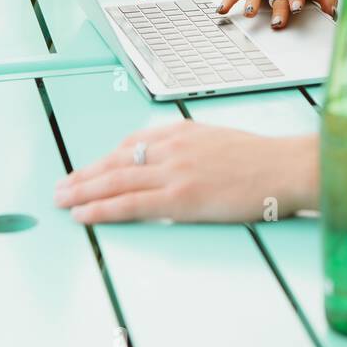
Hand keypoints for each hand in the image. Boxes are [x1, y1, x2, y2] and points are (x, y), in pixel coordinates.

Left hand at [53, 121, 318, 224]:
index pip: (132, 144)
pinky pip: (129, 204)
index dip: (104, 159)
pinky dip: (101, 209)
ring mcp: (174, 172)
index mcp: (183, 132)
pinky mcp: (179, 198)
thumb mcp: (221, 142)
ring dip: (83, 191)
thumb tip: (174, 165)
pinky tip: (83, 214)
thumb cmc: (263, 161)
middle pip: (115, 162)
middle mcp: (173, 147)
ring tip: (62, 200)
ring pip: (115, 181)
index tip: (89, 169)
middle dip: (84, 175)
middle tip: (61, 186)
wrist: (286, 169)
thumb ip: (193, 150)